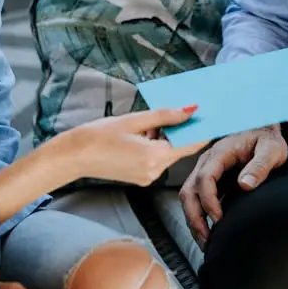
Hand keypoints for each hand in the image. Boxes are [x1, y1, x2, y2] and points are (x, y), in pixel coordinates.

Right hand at [59, 106, 209, 186]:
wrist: (74, 155)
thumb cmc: (100, 135)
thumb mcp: (134, 119)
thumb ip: (165, 115)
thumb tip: (191, 110)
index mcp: (154, 156)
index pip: (190, 144)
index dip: (202, 130)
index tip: (212, 118)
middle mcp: (154, 171)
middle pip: (178, 148)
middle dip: (179, 130)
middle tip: (180, 110)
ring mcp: (147, 177)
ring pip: (166, 153)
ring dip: (164, 137)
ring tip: (147, 123)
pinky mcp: (140, 178)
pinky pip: (156, 159)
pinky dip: (154, 146)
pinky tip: (141, 134)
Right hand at [179, 125, 287, 246]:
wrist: (263, 130)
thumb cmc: (268, 139)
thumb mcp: (272, 149)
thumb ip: (260, 165)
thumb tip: (244, 185)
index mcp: (220, 152)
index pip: (204, 178)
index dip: (208, 201)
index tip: (219, 219)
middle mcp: (207, 162)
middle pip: (189, 191)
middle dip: (194, 218)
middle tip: (207, 241)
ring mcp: (206, 171)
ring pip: (188, 197)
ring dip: (193, 221)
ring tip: (207, 243)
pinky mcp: (210, 181)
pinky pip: (196, 200)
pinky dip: (199, 217)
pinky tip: (210, 234)